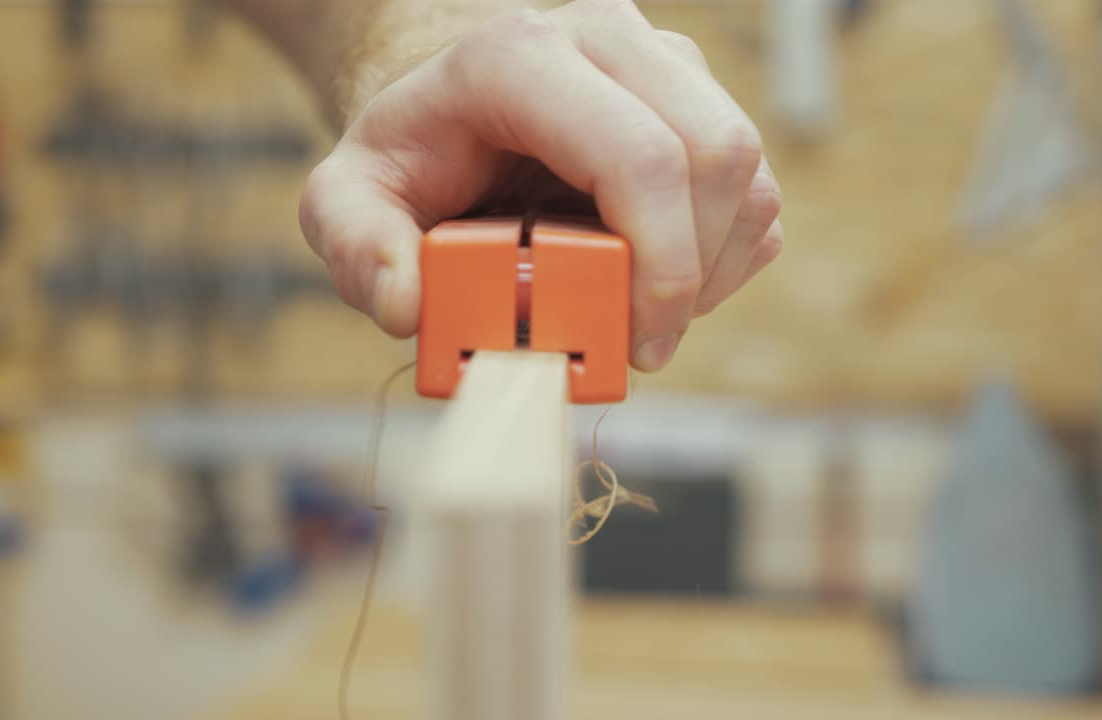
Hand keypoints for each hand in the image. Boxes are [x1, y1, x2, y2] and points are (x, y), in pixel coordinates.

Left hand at [299, 0, 781, 371]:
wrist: (450, 99)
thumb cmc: (409, 150)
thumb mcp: (349, 197)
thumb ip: (358, 248)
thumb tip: (408, 307)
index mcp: (523, 56)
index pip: (639, 155)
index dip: (659, 264)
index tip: (635, 343)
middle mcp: (609, 40)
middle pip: (717, 157)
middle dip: (692, 275)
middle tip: (641, 344)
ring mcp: (663, 64)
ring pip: (748, 175)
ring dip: (710, 271)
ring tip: (639, 312)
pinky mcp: (699, 100)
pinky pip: (753, 190)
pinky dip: (722, 257)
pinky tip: (656, 279)